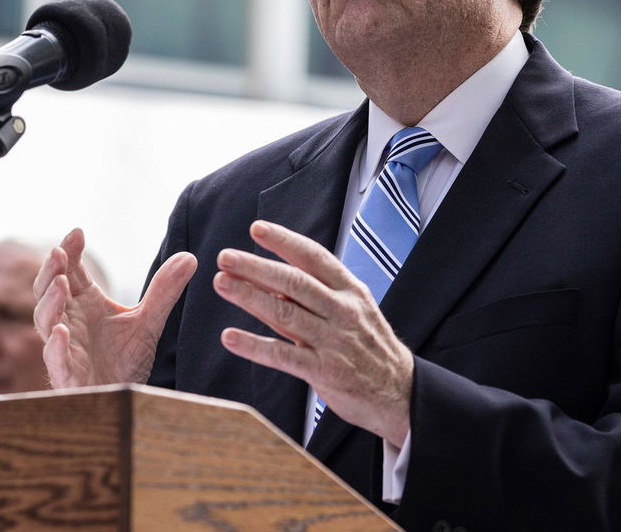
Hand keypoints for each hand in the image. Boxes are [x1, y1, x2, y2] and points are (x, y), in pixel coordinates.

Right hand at [33, 228, 196, 387]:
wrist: (126, 401)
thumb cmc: (125, 361)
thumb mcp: (148, 321)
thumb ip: (164, 291)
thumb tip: (189, 257)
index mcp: (83, 304)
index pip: (70, 271)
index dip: (70, 252)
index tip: (78, 232)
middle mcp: (68, 321)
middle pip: (48, 291)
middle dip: (50, 271)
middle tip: (59, 252)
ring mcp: (64, 348)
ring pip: (46, 321)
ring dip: (50, 302)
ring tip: (61, 283)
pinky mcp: (67, 375)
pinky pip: (56, 360)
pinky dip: (56, 346)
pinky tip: (63, 332)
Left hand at [213, 220, 412, 446]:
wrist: (399, 391)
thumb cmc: (367, 345)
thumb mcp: (351, 310)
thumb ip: (312, 296)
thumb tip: (271, 280)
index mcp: (350, 290)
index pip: (314, 257)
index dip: (285, 241)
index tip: (257, 228)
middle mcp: (343, 311)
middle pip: (294, 283)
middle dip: (257, 267)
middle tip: (226, 256)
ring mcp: (334, 341)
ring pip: (285, 314)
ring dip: (249, 297)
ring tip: (221, 283)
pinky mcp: (325, 371)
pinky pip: (283, 356)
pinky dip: (254, 346)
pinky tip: (230, 337)